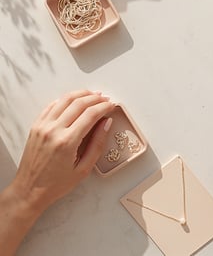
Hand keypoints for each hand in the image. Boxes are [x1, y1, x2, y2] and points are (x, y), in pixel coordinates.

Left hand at [12, 90, 114, 212]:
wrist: (29, 190)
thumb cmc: (56, 184)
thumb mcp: (84, 169)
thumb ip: (98, 143)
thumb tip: (106, 123)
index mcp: (67, 142)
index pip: (91, 114)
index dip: (104, 107)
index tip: (112, 106)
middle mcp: (53, 130)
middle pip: (79, 103)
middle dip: (96, 98)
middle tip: (106, 99)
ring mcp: (43, 126)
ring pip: (65, 100)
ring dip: (81, 94)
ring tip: (93, 95)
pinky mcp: (36, 126)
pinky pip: (52, 105)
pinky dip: (65, 99)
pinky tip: (74, 100)